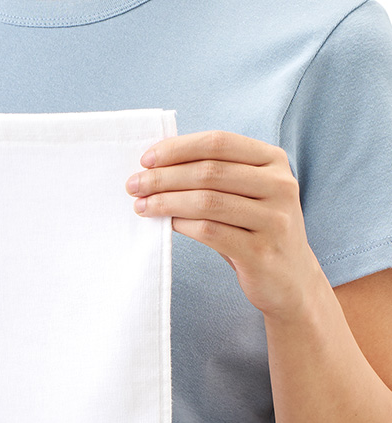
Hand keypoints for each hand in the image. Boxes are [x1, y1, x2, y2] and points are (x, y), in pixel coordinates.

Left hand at [125, 130, 324, 319]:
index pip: (218, 143)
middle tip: (134, 185)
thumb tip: (156, 165)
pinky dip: (182, 225)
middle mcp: (279, 185)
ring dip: (166, 202)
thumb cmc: (254, 231)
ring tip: (141, 206)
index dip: (178, 148)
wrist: (289, 280)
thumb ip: (214, 174)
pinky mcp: (261, 251)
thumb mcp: (244, 194)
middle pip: (209, 171)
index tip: (145, 159)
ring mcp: (273, 219)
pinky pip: (210, 232)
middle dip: (164, 177)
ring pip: (206, 201)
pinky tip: (165, 224)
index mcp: (273, 161)